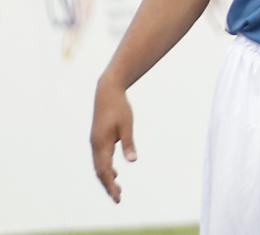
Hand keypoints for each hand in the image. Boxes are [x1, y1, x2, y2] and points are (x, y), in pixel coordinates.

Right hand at [91, 77, 136, 203]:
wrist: (107, 92)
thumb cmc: (119, 107)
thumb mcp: (127, 125)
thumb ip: (128, 143)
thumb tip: (132, 161)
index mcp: (101, 144)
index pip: (104, 170)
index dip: (110, 184)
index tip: (117, 196)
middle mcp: (95, 145)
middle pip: (100, 171)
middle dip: (108, 185)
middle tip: (118, 198)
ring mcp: (95, 142)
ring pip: (99, 165)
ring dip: (107, 178)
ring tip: (117, 189)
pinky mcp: (98, 139)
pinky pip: (100, 158)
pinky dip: (106, 168)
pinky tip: (115, 172)